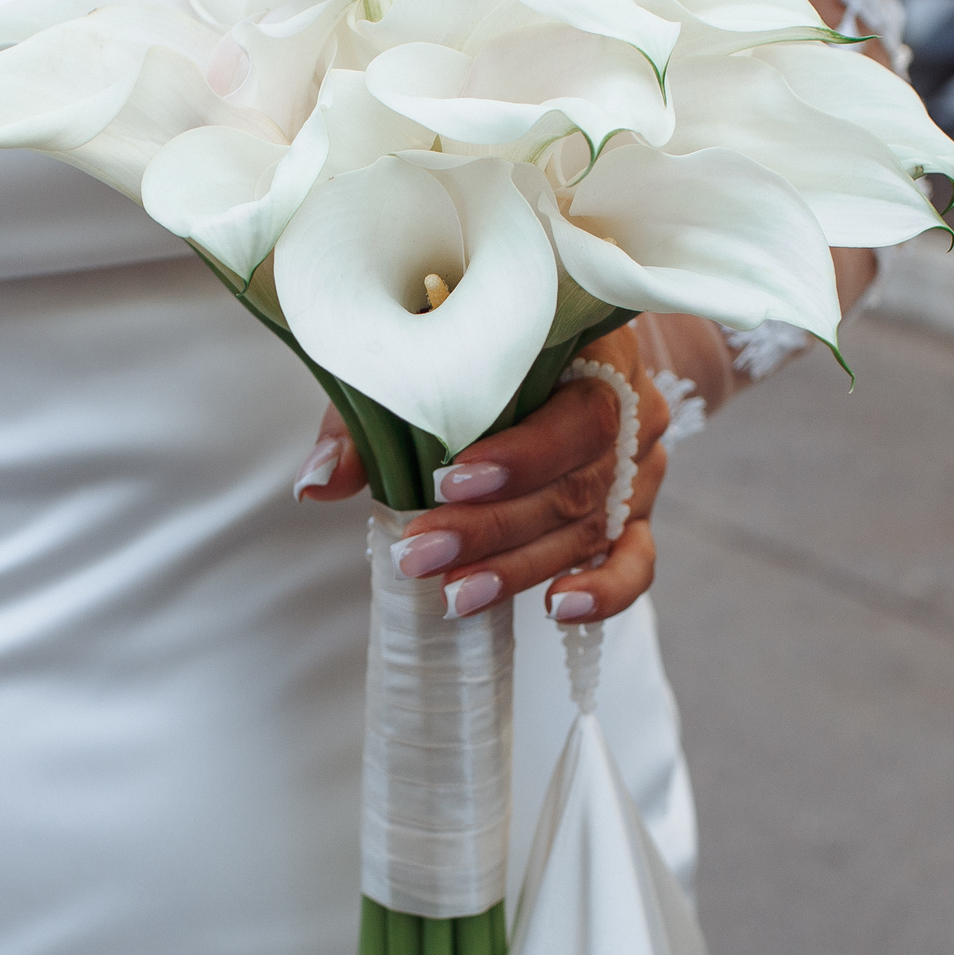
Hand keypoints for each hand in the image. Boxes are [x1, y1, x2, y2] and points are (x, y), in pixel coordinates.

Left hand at [294, 324, 673, 621]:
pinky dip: (605, 592)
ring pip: (588, 527)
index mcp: (594, 348)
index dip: (520, 455)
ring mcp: (637, 465)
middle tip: (422, 555)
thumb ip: (371, 415)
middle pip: (576, 480)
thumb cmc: (467, 345)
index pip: (578, 410)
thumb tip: (316, 484)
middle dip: (492, 527)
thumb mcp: (416, 358)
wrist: (537, 345)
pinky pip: (635, 562)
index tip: (447, 481)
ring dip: (517, 568)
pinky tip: (557, 609)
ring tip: (454, 595)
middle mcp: (632, 406)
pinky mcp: (631, 515)